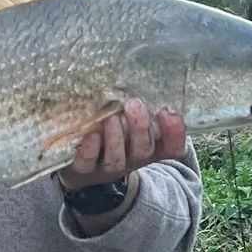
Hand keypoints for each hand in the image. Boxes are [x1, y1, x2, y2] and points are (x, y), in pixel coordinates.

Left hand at [57, 100, 185, 191]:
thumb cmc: (108, 133)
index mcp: (146, 148)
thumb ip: (137, 107)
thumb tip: (140, 82)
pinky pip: (88, 162)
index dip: (174, 134)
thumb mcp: (127, 120)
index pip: (171, 147)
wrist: (77, 165)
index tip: (168, 112)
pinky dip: (90, 148)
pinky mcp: (83, 169)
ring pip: (116, 159)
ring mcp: (106, 167)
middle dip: (140, 127)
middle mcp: (130, 160)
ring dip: (115, 138)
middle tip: (134, 104)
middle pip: (143, 151)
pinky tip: (91, 133)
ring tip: (111, 117)